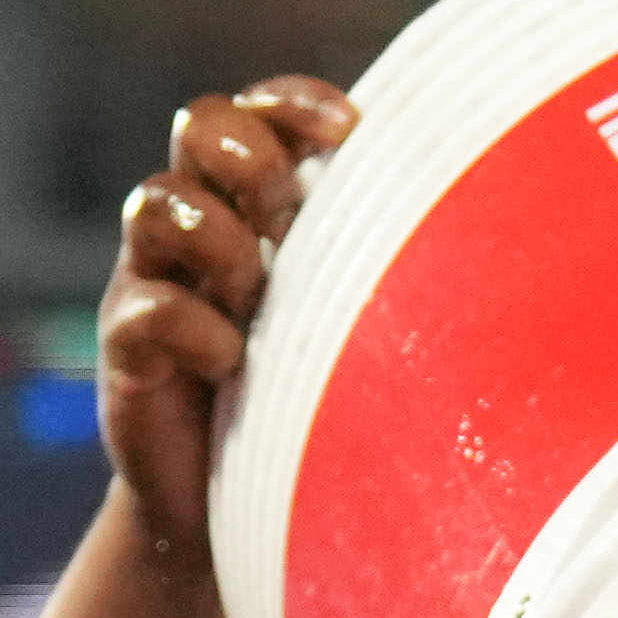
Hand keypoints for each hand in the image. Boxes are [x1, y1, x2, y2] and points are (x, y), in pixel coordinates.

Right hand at [100, 76, 355, 569]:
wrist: (237, 514)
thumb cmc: (313, 403)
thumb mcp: (355, 319)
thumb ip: (381, 261)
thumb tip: (490, 222)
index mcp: (250, 204)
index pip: (258, 107)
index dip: (294, 103)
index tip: (350, 132)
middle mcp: (195, 228)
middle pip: (198, 122)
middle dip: (252, 159)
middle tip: (291, 223)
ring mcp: (151, 281)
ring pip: (155, 202)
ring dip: (220, 241)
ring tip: (257, 302)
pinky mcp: (127, 350)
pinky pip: (147, 307)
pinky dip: (197, 330)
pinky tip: (231, 367)